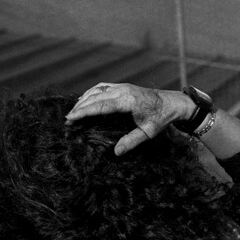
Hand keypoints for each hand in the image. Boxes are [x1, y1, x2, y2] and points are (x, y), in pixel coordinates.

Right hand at [65, 82, 196, 155]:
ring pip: (97, 90)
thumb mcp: (148, 132)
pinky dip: (91, 93)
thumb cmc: (161, 118)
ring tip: (73, 111)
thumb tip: (116, 152)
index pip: (100, 105)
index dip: (83, 112)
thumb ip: (131, 141)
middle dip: (79, 107)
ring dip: (83, 99)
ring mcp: (122, 86)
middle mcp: (123, 90)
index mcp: (127, 100)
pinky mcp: (123, 86)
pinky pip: (102, 87)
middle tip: (67, 119)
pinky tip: (85, 99)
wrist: (172, 102)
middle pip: (95, 97)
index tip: (70, 118)